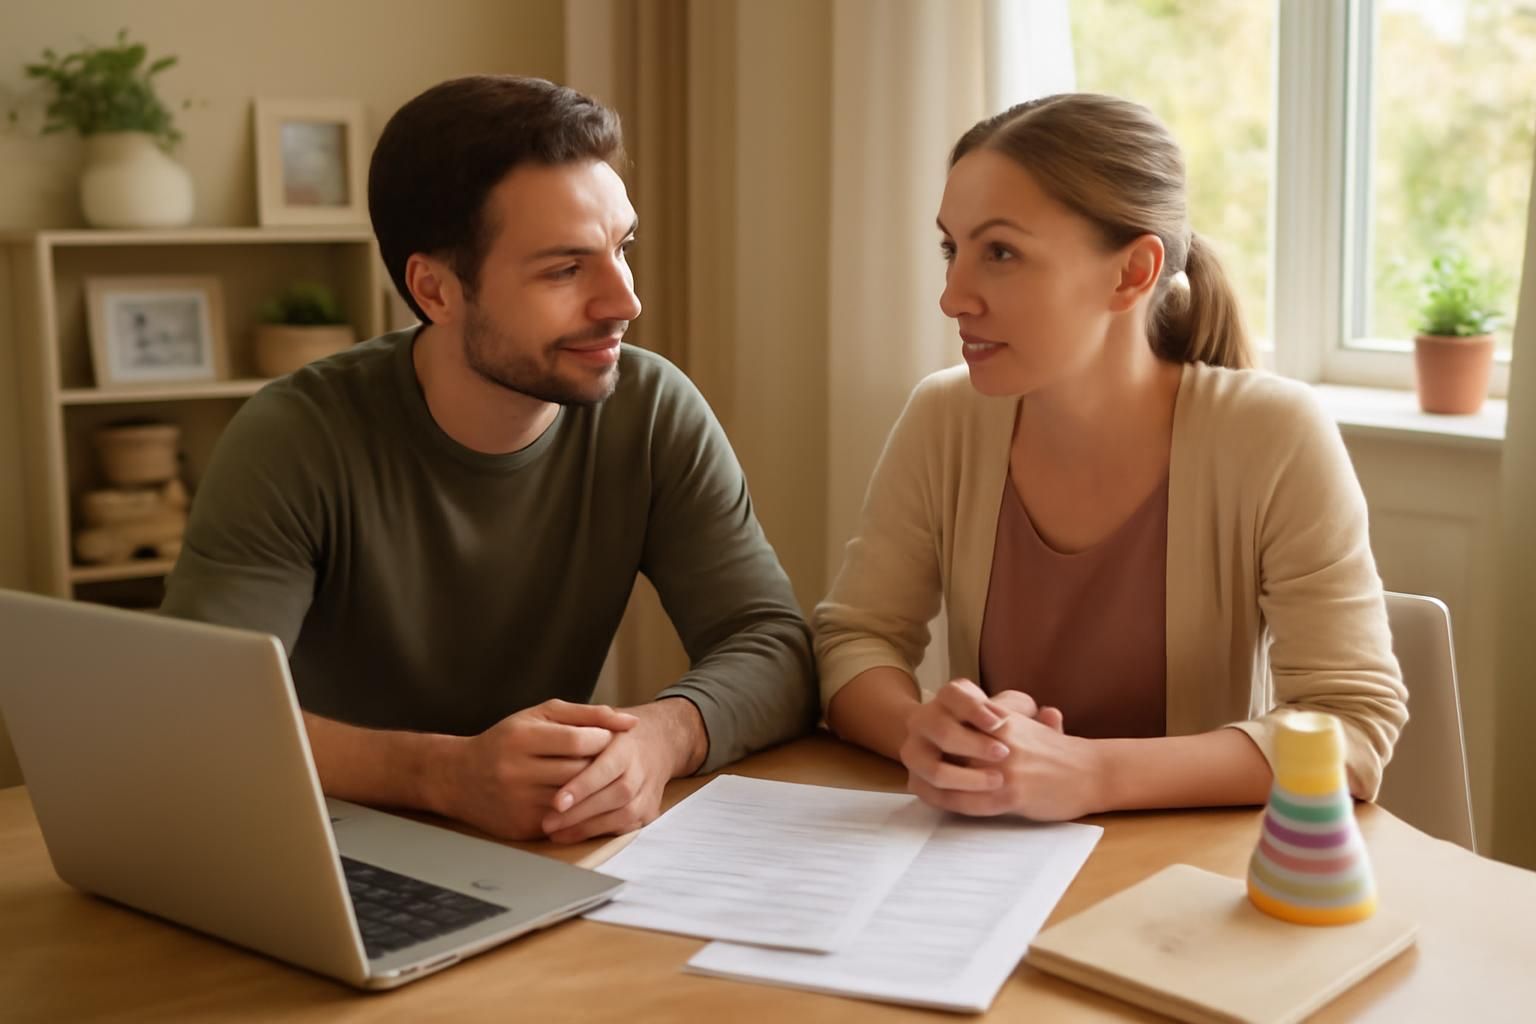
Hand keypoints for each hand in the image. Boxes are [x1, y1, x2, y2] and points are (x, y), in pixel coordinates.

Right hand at [439, 699, 637, 839]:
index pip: (578, 741)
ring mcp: (518, 802)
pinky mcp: (522, 826)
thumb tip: (631, 722)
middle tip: (612, 760)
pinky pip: (565, 821)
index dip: (602, 740)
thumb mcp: (540, 716)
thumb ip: (587, 715)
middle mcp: (516, 771)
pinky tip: (583, 799)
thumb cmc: (507, 740)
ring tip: (599, 778)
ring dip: (594, 790)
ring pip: (575, 799)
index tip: (609, 739)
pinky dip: (579, 810)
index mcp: (521, 738)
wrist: (458, 778)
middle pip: (579, 771)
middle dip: (601, 765)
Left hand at [539, 698, 704, 843]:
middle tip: (548, 823)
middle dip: (580, 813)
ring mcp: (649, 792)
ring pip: (623, 815)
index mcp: (627, 746)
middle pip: (616, 795)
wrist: (658, 742)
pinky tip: (572, 835)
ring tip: (555, 833)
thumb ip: (581, 725)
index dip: (583, 786)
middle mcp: (642, 770)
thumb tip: (555, 739)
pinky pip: (626, 828)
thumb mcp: (600, 720)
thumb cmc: (616, 735)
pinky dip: (599, 834)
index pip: (607, 768)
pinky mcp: (650, 811)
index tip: (557, 801)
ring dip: (588, 828)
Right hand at [899, 679, 1014, 795]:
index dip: (974, 709)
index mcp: (946, 699)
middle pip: (941, 730)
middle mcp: (923, 721)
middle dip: (973, 744)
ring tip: (998, 780)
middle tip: (1004, 753)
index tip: (999, 723)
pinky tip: (989, 800)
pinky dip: (962, 800)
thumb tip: (1049, 716)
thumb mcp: (1007, 710)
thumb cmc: (991, 730)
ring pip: (934, 770)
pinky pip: (934, 796)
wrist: (956, 749)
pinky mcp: (916, 781)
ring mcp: (915, 752)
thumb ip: (1025, 711)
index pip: (953, 695)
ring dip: (965, 778)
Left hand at [908, 685, 1100, 821]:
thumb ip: (1002, 717)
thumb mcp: (1028, 724)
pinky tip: (943, 805)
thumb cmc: (1059, 751)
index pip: (951, 718)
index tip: (923, 741)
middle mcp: (998, 738)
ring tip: (923, 787)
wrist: (1093, 771)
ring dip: (933, 784)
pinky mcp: (1012, 793)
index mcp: (1000, 718)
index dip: (932, 732)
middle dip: (928, 757)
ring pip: (952, 775)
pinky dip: (951, 804)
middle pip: (945, 745)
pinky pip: (969, 801)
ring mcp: (1004, 766)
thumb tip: (976, 716)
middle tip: (915, 767)